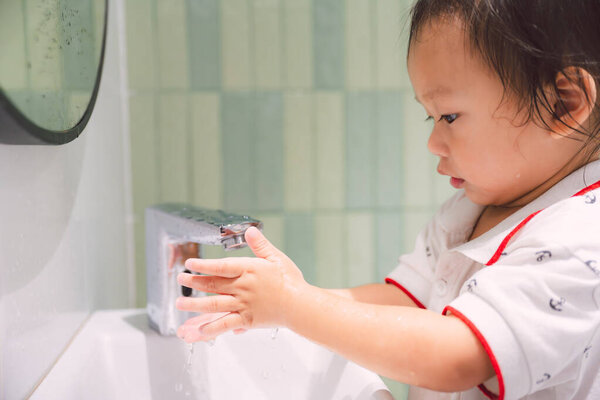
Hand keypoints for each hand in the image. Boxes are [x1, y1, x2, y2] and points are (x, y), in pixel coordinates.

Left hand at [175, 227, 306, 341]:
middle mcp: (243, 287)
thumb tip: (251, 230)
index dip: (203, 265)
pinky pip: (225, 325)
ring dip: (195, 304)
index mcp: (249, 270)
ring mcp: (243, 305)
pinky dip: (211, 328)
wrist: (300, 305)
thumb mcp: (277, 258)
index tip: (190, 263)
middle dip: (194, 282)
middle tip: (180, 279)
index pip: (221, 266)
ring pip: (214, 304)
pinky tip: (198, 331)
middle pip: (213, 284)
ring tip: (180, 303)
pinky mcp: (246, 320)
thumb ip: (261, 245)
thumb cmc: (290, 281)